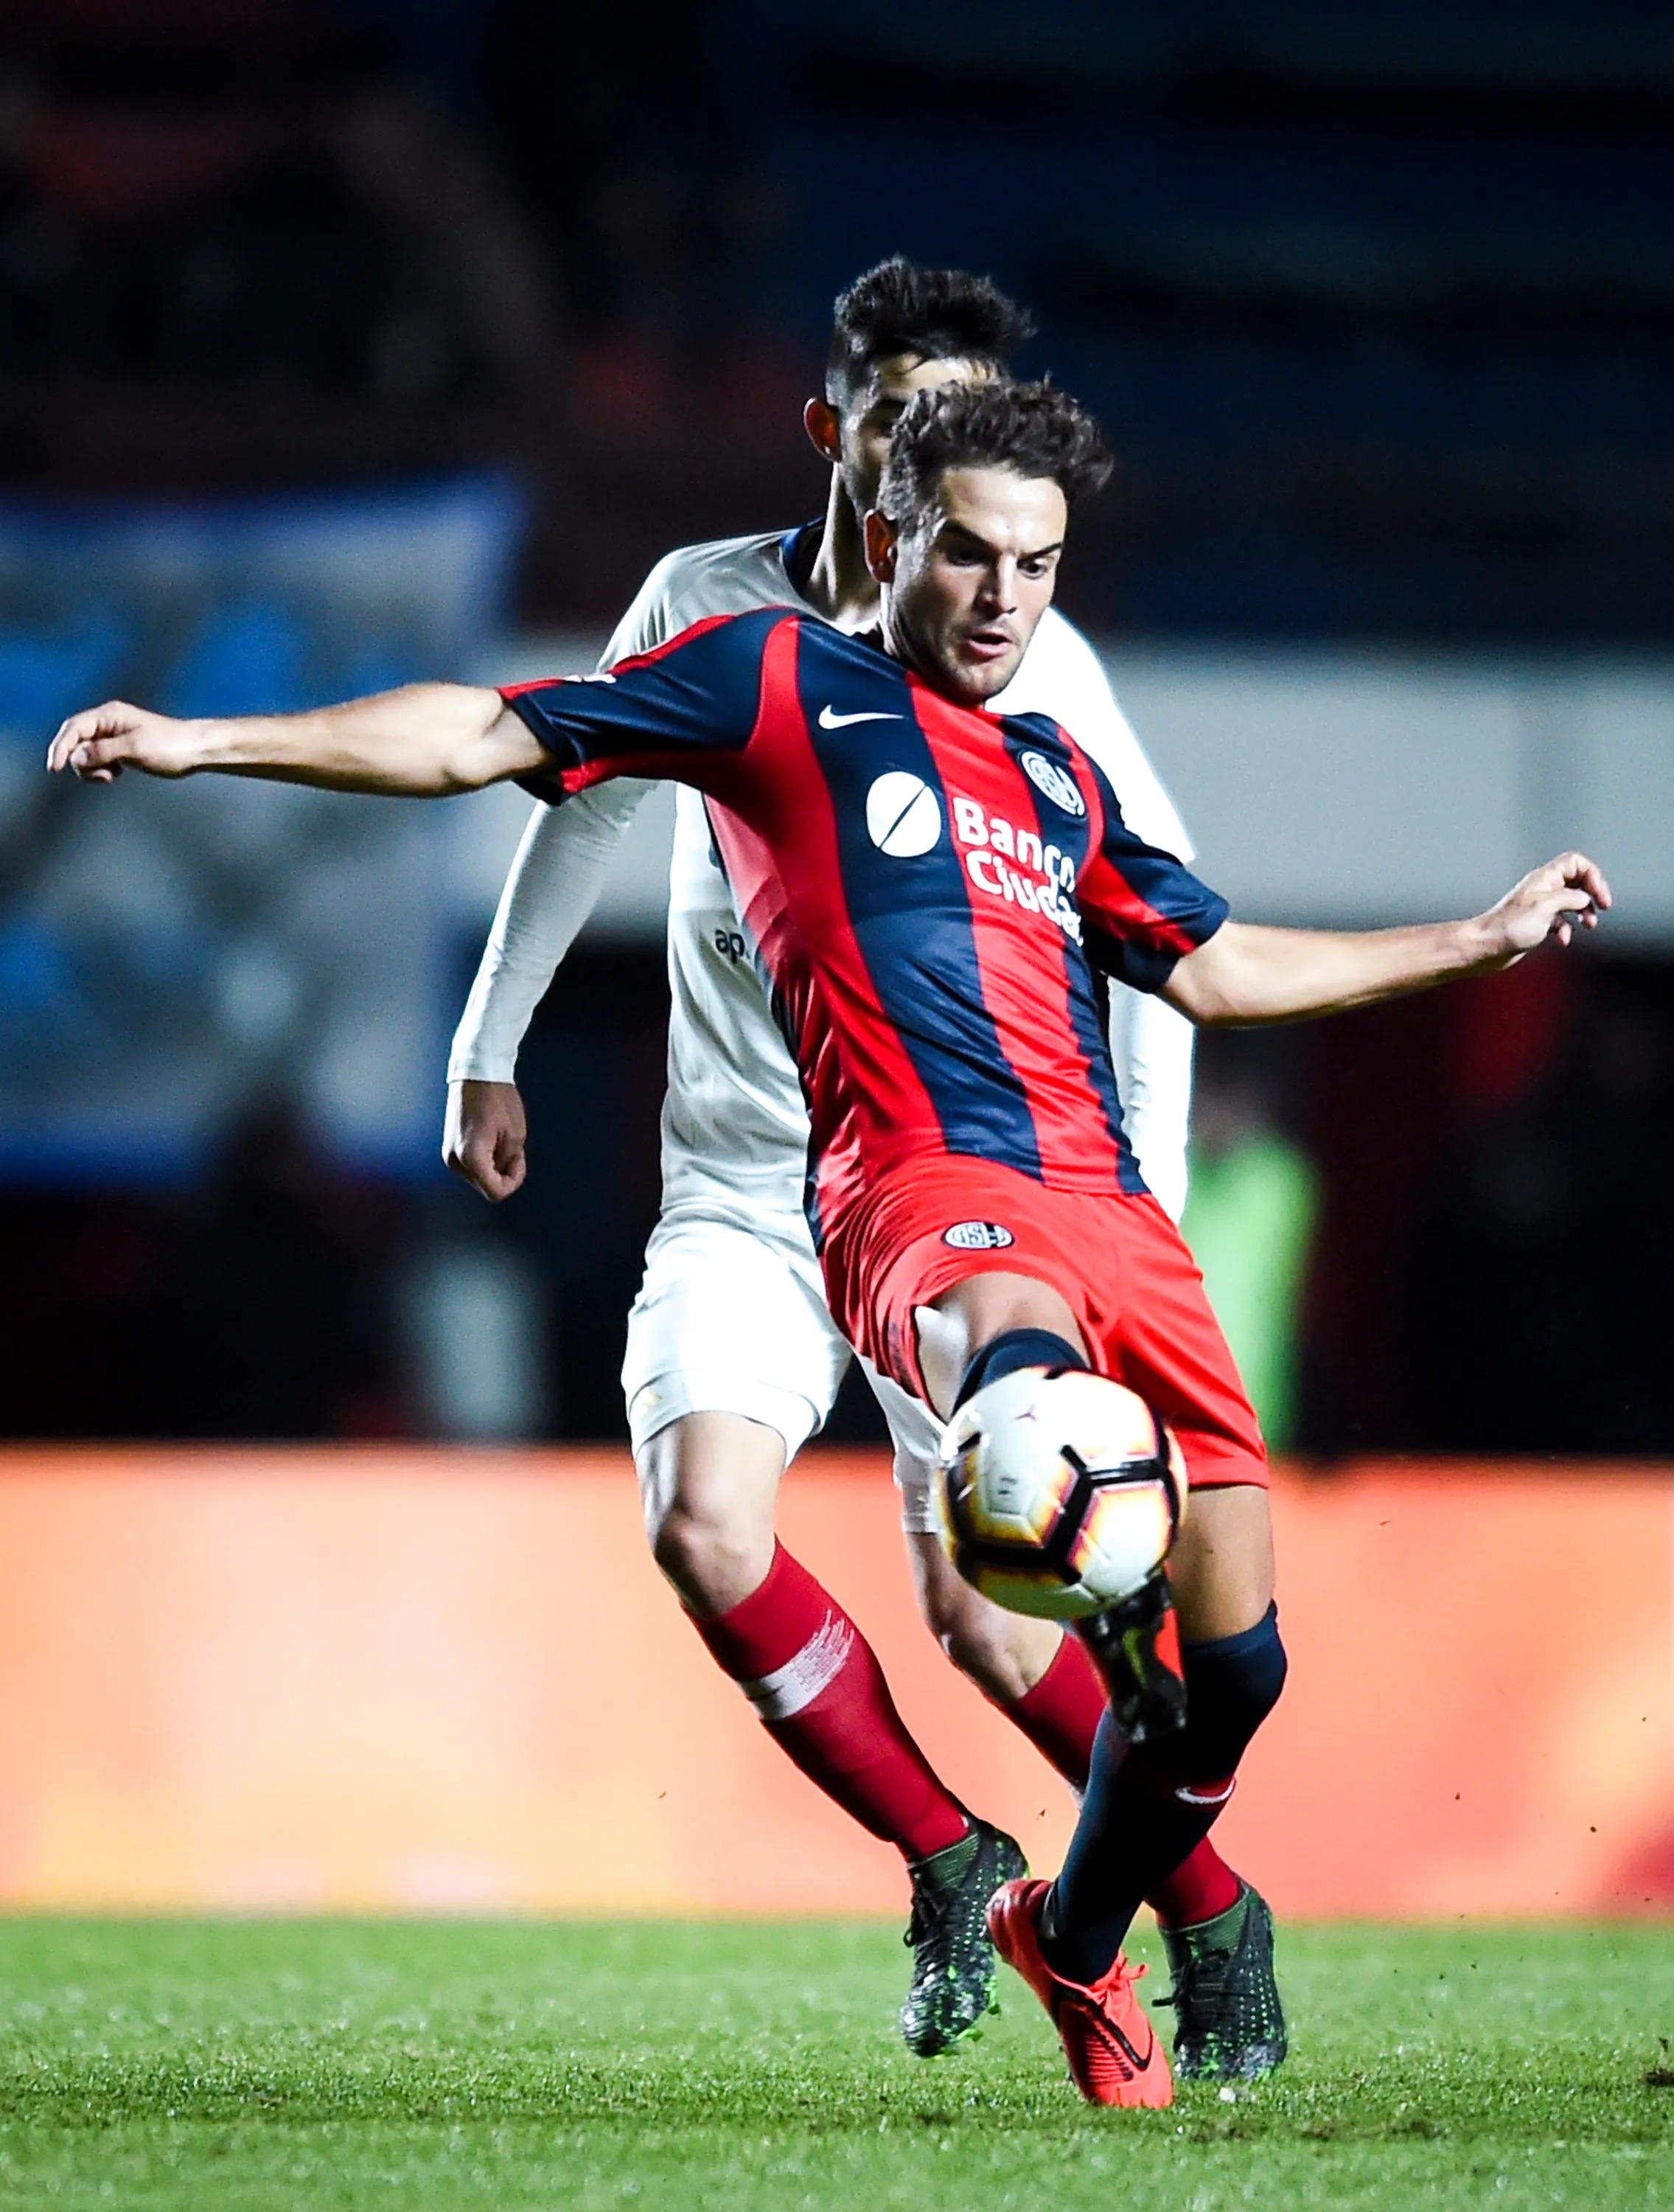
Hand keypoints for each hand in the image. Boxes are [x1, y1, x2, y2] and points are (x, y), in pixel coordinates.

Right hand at [46, 701, 201, 782]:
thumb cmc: (171, 746)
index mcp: (110, 715)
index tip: (54, 768)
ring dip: (93, 768)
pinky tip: (120, 774)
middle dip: (81, 762)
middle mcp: (109, 722)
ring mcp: (115, 735)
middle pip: (76, 741)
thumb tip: (77, 757)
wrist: (198, 749)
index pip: (73, 728)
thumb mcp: (134, 749)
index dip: (60, 747)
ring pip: (87, 753)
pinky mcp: (122, 748)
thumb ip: (102, 752)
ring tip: (115, 775)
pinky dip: (103, 769)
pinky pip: (100, 759)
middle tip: (103, 777)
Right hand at [443, 1079, 527, 1200]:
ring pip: (479, 1177)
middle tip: (513, 1150)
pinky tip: (491, 1139)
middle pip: (486, 1187)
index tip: (519, 1160)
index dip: (513, 1182)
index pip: (495, 1192)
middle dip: (503, 1174)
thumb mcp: (514, 1135)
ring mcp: (449, 1155)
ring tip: (501, 1140)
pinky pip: (471, 1166)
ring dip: (494, 1167)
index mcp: (471, 1157)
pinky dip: (485, 1160)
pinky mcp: (448, 1148)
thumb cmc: (497, 1099)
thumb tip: (502, 1176)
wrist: (476, 1073)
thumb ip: (509, 1163)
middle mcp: (454, 1160)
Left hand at [1477, 852, 1611, 962]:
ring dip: (1585, 913)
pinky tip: (1562, 940)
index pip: (1576, 863)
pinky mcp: (1537, 924)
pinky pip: (1561, 922)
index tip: (1600, 896)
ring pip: (1572, 903)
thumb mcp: (1546, 907)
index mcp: (1545, 879)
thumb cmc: (1510, 926)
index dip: (1593, 875)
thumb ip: (1570, 898)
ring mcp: (1541, 907)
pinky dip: (1567, 930)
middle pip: (1578, 881)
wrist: (1486, 948)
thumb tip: (1584, 899)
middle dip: (1593, 894)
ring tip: (1589, 926)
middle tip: (1603, 908)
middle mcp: (1543, 889)